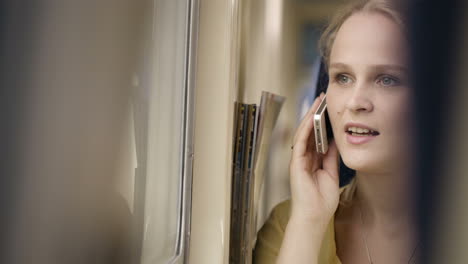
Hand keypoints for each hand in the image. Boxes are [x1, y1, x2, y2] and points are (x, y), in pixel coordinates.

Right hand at [289, 93, 339, 224]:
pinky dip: (305, 129)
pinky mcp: (295, 163)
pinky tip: (312, 119)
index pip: (315, 136)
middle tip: (321, 99)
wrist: (314, 215)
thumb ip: (331, 156)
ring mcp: (298, 160)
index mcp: (312, 160)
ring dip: (310, 117)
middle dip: (315, 114)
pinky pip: (300, 142)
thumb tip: (334, 140)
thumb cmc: (322, 200)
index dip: (321, 122)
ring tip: (317, 103)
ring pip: (302, 133)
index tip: (327, 108)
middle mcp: (303, 158)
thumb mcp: (331, 172)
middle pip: (308, 131)